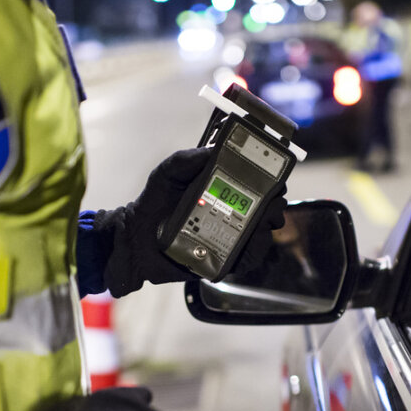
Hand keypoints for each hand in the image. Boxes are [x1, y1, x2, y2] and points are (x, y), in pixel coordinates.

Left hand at [91, 148, 287, 295]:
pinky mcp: (223, 260)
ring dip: (268, 228)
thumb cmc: (154, 201)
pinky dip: (255, 253)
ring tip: (262, 224)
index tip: (276, 181)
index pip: (258, 184)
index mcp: (224, 190)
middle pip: (267, 210)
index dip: (272, 182)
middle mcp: (231, 213)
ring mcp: (229, 237)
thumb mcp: (169, 172)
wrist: (135, 237)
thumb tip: (213, 151)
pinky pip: (247, 260)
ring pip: (262, 235)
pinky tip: (251, 243)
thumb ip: (188, 159)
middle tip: (271, 206)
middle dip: (275, 206)